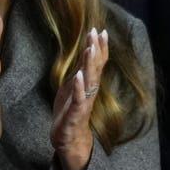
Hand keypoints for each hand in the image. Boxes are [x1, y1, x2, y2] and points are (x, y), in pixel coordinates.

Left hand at [51, 28, 107, 169]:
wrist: (68, 139)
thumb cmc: (70, 111)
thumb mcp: (74, 86)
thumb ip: (81, 70)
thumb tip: (86, 50)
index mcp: (88, 84)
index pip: (96, 62)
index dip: (100, 47)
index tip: (101, 30)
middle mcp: (89, 91)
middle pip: (95, 68)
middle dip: (96, 50)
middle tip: (97, 32)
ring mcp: (84, 102)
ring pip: (89, 81)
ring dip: (90, 64)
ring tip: (90, 48)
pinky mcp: (75, 114)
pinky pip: (79, 99)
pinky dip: (79, 87)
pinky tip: (78, 75)